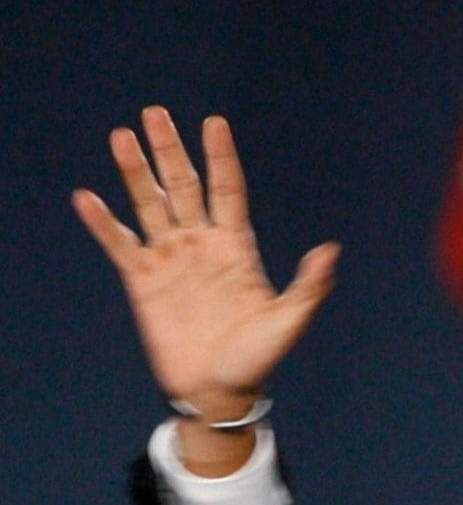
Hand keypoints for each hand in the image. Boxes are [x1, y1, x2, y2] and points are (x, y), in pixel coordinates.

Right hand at [73, 108, 337, 426]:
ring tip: (122, 137)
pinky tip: (88, 198)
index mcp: (236, 248)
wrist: (219, 391)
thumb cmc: (257, 358)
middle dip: (170, 151)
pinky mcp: (142, 280)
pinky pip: (120, 243)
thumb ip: (308, 286)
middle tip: (155, 113)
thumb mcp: (288, 321)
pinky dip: (103, 222)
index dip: (221, 158)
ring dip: (135, 172)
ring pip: (149, 205)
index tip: (214, 124)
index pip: (227, 190)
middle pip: (183, 187)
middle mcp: (201, 244)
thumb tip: (331, 251)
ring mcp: (170, 259)